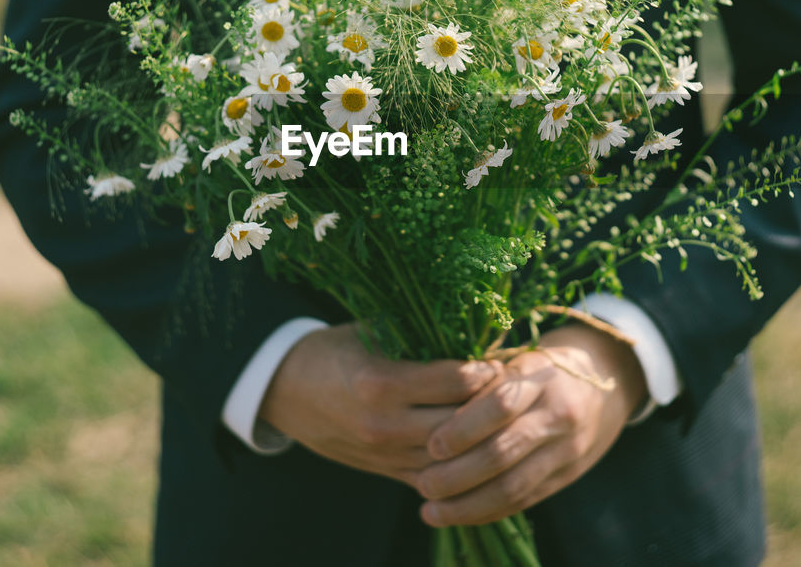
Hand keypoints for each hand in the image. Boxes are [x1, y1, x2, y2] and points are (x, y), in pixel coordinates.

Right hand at [259, 323, 496, 485]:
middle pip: (461, 422)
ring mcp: (385, 455)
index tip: (503, 358)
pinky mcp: (386, 472)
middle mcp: (383, 424)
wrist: (284, 392)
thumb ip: (418, 331)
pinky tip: (482, 442)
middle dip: (494, 405)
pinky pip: (437, 476)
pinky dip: (462, 462)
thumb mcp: (371, 330)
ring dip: (483, 436)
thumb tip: (475, 324)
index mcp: (379, 383)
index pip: (455, 381)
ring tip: (505, 414)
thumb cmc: (333, 351)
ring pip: (454, 454)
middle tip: (515, 386)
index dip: (487, 370)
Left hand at [415, 323, 646, 526]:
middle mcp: (559, 413)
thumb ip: (483, 382)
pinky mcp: (568, 474)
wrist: (608, 378)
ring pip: (514, 486)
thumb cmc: (542, 365)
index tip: (431, 443)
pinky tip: (459, 515)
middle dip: (458, 474)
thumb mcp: (518, 359)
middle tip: (423, 484)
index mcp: (541, 376)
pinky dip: (489, 511)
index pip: (500, 404)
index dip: (463, 428)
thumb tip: (428, 409)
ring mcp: (567, 448)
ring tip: (431, 511)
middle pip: (504, 452)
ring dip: (468, 504)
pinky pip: (525, 499)